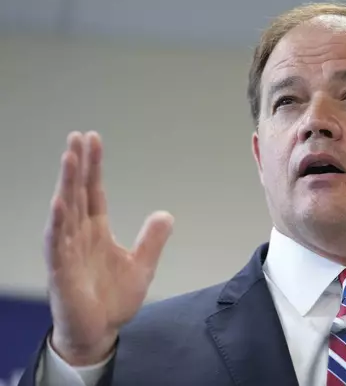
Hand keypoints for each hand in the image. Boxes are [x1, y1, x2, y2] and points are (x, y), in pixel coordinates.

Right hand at [44, 131, 173, 364]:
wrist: (100, 332)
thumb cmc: (113, 299)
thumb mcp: (142, 266)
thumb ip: (152, 240)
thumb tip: (165, 213)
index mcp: (96, 231)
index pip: (93, 192)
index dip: (93, 167)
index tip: (93, 140)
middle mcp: (79, 236)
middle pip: (77, 193)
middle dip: (77, 165)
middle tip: (78, 136)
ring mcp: (67, 252)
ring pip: (65, 211)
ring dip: (66, 184)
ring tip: (69, 157)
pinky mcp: (61, 271)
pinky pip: (57, 244)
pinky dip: (58, 223)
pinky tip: (60, 202)